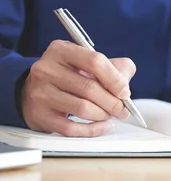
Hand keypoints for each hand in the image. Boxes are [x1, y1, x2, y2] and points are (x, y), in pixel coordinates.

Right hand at [21, 40, 135, 136]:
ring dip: (103, 115)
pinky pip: (70, 128)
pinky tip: (102, 126)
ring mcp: (40, 93)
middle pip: (89, 88)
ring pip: (82, 108)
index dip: (115, 79)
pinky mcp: (38, 115)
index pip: (95, 61)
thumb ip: (116, 67)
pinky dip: (92, 130)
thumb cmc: (70, 74)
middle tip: (122, 109)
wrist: (36, 88)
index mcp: (61, 50)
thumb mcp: (91, 61)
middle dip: (113, 102)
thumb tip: (124, 87)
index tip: (125, 92)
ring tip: (109, 114)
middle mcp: (46, 69)